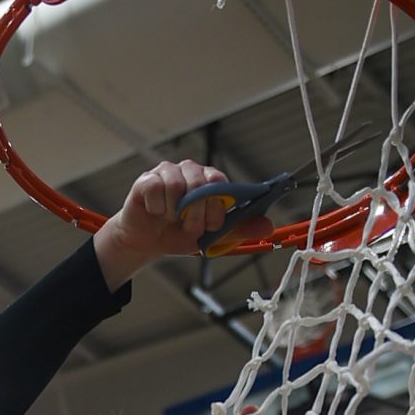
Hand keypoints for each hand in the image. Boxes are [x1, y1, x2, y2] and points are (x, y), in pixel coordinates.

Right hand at [94, 159, 273, 290]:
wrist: (147, 243)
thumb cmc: (179, 234)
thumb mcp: (212, 236)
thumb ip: (239, 229)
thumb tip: (268, 226)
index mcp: (209, 180)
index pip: (221, 183)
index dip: (217, 207)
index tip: (212, 225)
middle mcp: (190, 171)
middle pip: (200, 183)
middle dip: (196, 214)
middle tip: (189, 226)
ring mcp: (167, 172)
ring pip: (177, 186)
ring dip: (175, 212)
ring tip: (171, 219)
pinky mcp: (146, 179)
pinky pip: (156, 189)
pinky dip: (157, 208)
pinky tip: (156, 213)